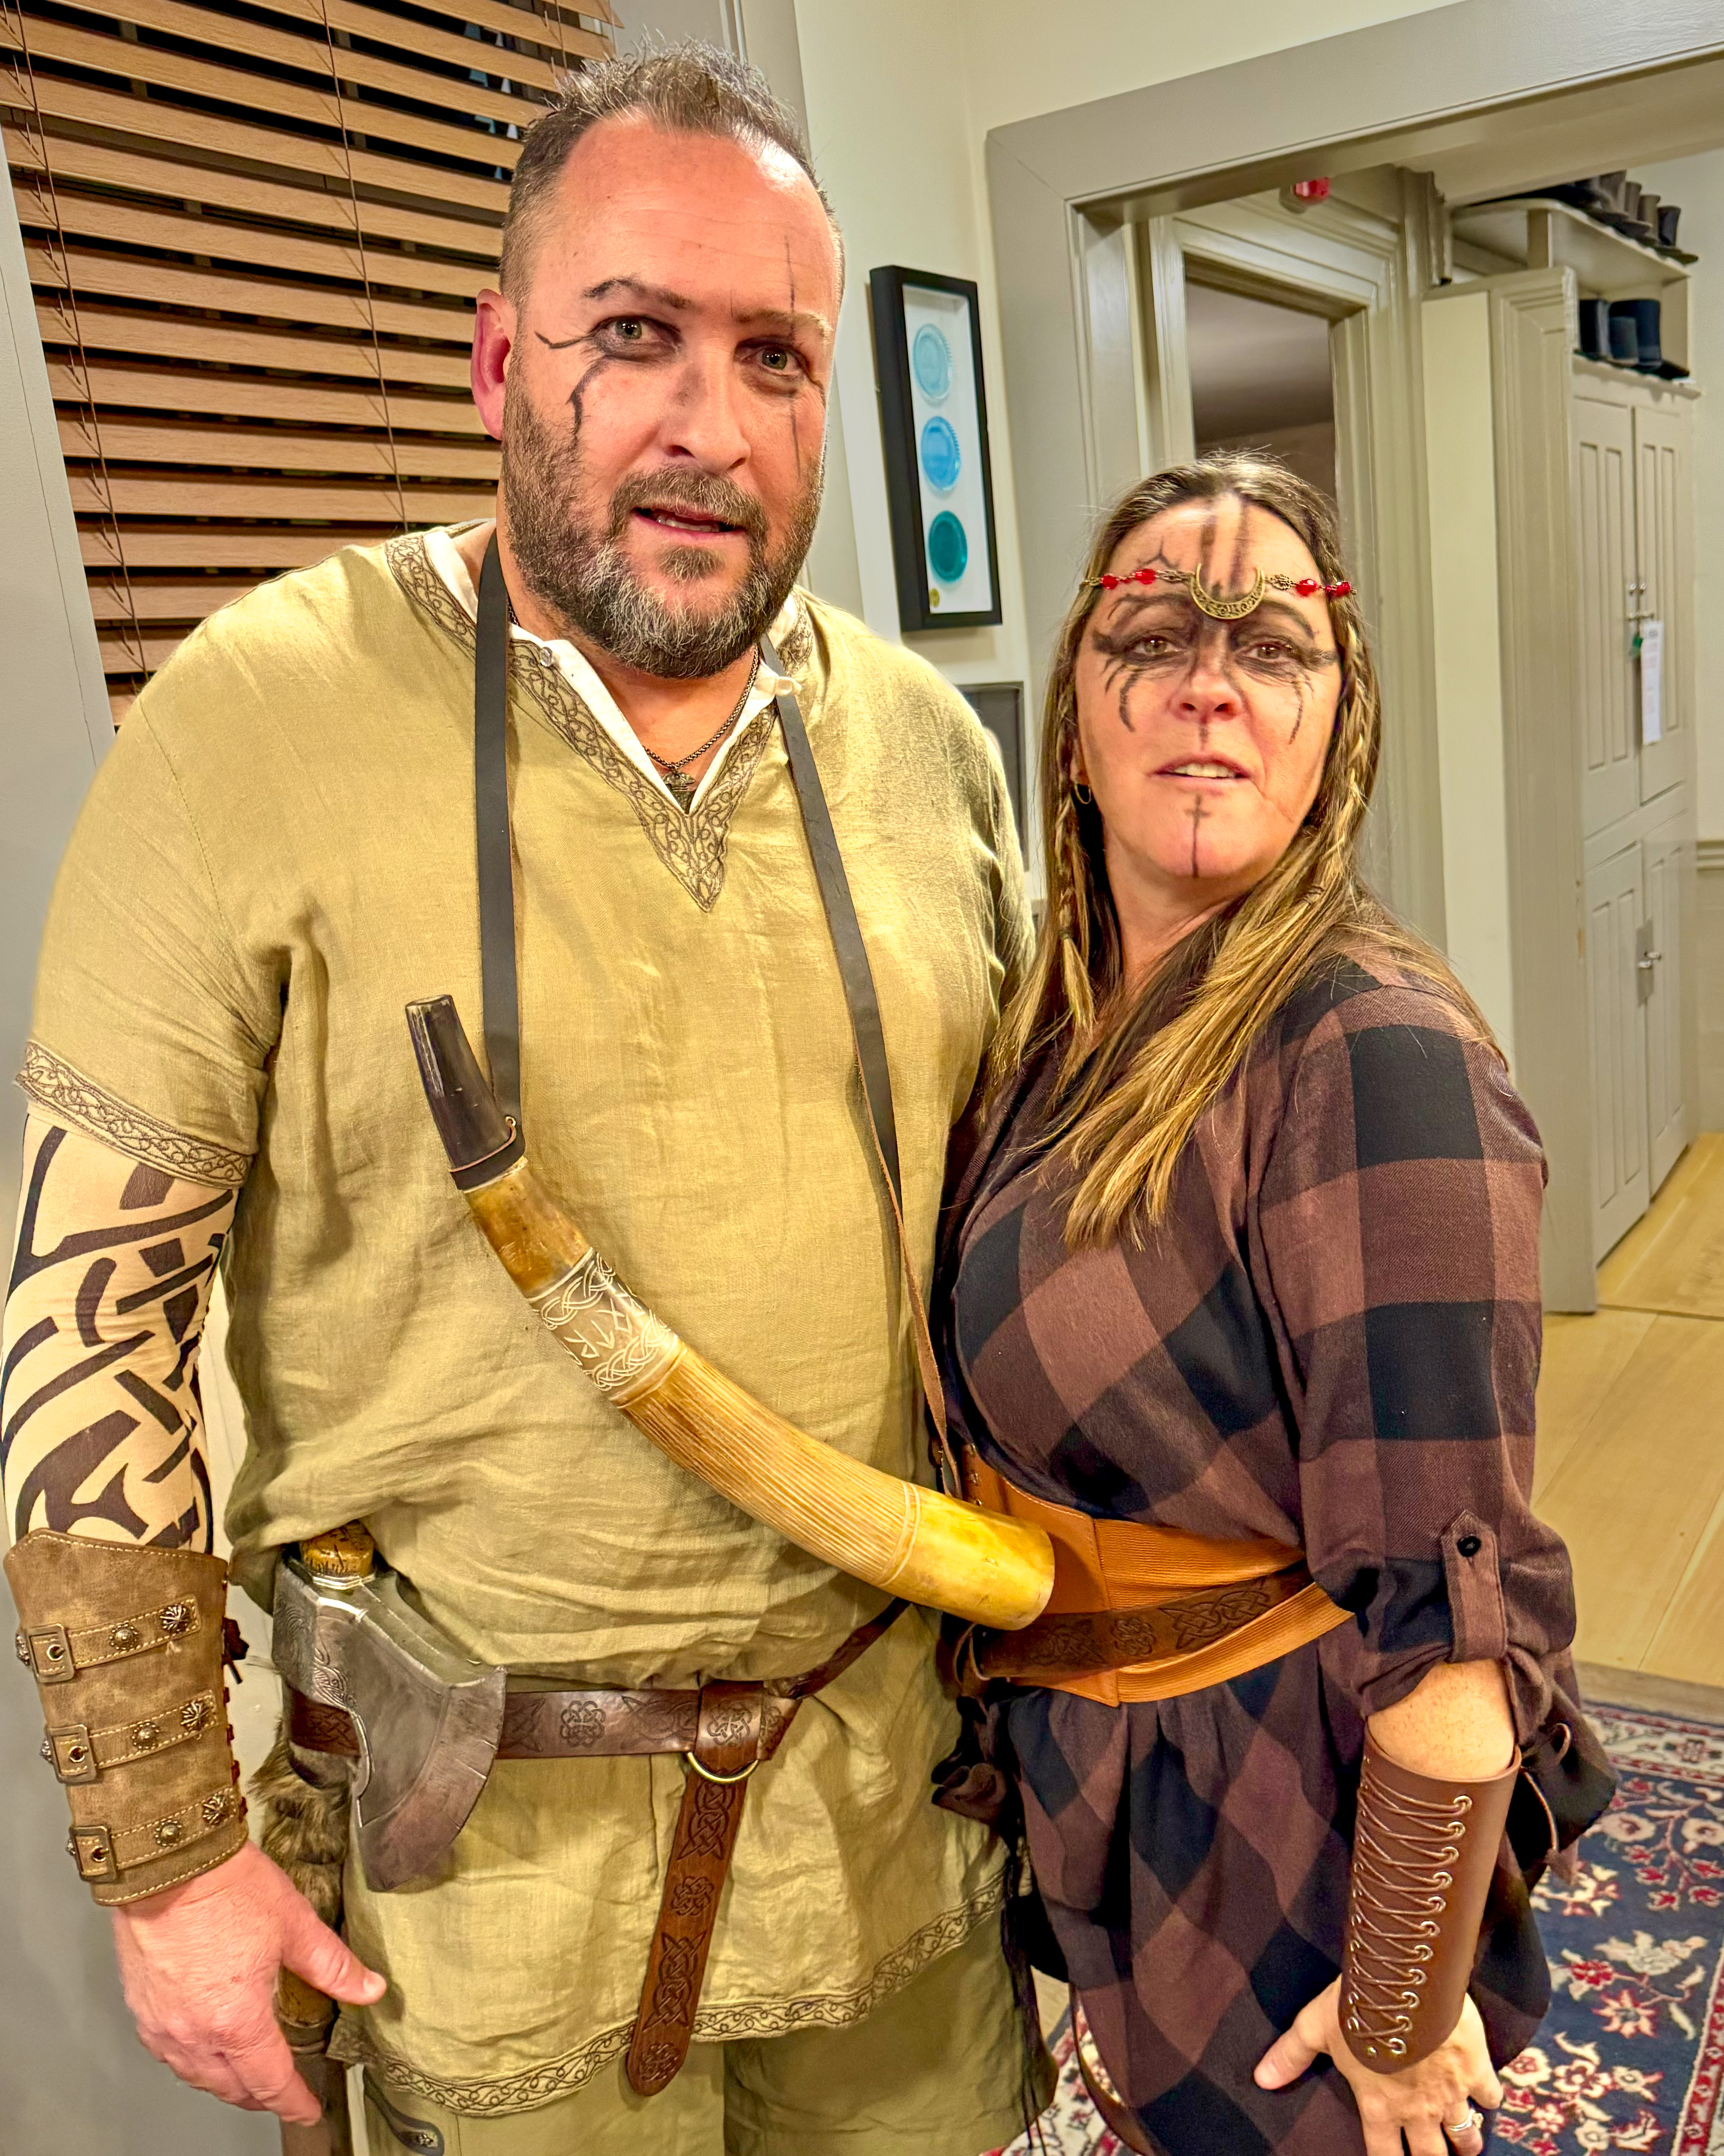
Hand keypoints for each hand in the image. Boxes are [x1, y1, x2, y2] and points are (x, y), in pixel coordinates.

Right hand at [110, 1840, 384, 2122]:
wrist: (170, 1862)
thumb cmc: (228, 1889)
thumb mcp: (295, 1925)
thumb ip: (333, 1966)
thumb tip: (370, 1988)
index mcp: (237, 2022)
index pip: (270, 2083)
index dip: (293, 2102)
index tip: (308, 2110)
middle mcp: (195, 2034)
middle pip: (230, 2087)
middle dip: (259, 2096)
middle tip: (280, 2093)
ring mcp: (163, 2025)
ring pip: (196, 2076)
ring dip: (223, 2082)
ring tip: (244, 2076)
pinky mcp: (141, 2008)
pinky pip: (168, 2053)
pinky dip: (191, 2060)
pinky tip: (202, 2046)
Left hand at [1254, 1978, 1501, 2155]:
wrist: (1407, 1985)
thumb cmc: (1356, 2007)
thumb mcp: (1314, 2028)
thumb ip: (1290, 2055)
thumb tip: (1260, 2079)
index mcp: (1379, 2106)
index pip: (1384, 2155)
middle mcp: (1417, 2110)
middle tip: (1434, 2155)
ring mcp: (1450, 2094)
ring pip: (1466, 2135)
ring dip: (1465, 2140)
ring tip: (1465, 2141)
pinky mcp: (1476, 2070)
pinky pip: (1492, 2096)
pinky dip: (1489, 2097)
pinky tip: (1487, 2093)